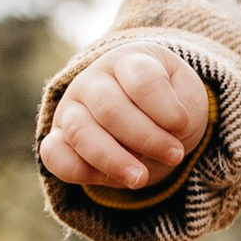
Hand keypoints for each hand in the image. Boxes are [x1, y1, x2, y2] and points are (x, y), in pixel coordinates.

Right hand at [41, 44, 213, 193]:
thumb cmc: (171, 102)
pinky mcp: (59, 139)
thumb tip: (153, 139)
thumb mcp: (186, 97)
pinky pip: (53, 154)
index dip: (165, 107)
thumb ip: (176, 110)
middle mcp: (92, 81)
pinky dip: (76, 170)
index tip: (182, 125)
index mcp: (128, 61)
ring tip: (141, 179)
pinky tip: (103, 178)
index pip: (141, 78)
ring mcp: (71, 109)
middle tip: (175, 155)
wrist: (153, 119)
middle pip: (111, 108)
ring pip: (81, 132)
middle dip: (146, 138)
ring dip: (113, 159)